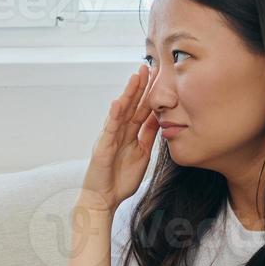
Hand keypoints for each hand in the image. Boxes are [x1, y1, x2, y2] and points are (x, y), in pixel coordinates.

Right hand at [80, 64, 160, 211]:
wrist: (103, 199)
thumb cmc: (120, 180)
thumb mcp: (142, 154)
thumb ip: (148, 137)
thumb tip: (160, 120)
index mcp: (131, 134)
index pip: (143, 110)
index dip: (152, 94)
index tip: (162, 77)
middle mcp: (120, 132)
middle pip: (133, 105)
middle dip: (141, 86)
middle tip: (150, 66)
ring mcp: (110, 138)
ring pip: (121, 112)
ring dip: (128, 94)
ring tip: (135, 77)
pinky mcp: (102, 148)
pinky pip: (109, 130)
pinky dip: (113, 116)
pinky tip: (118, 102)